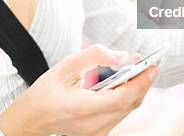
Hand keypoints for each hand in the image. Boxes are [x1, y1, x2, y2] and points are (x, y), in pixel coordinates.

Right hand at [0, 45, 157, 135]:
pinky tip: (124, 82)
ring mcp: (96, 134)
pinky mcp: (98, 135)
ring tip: (137, 68)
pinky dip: (125, 97)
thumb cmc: (45, 91)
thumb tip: (123, 56)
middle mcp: (93, 126)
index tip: (153, 65)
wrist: (30, 120)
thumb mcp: (65, 66)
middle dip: (142, 81)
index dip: (141, 81)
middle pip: (130, 104)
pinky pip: (120, 114)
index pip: (122, 98)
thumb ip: (95, 56)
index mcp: (82, 108)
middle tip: (147, 61)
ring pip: (127, 110)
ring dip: (135, 89)